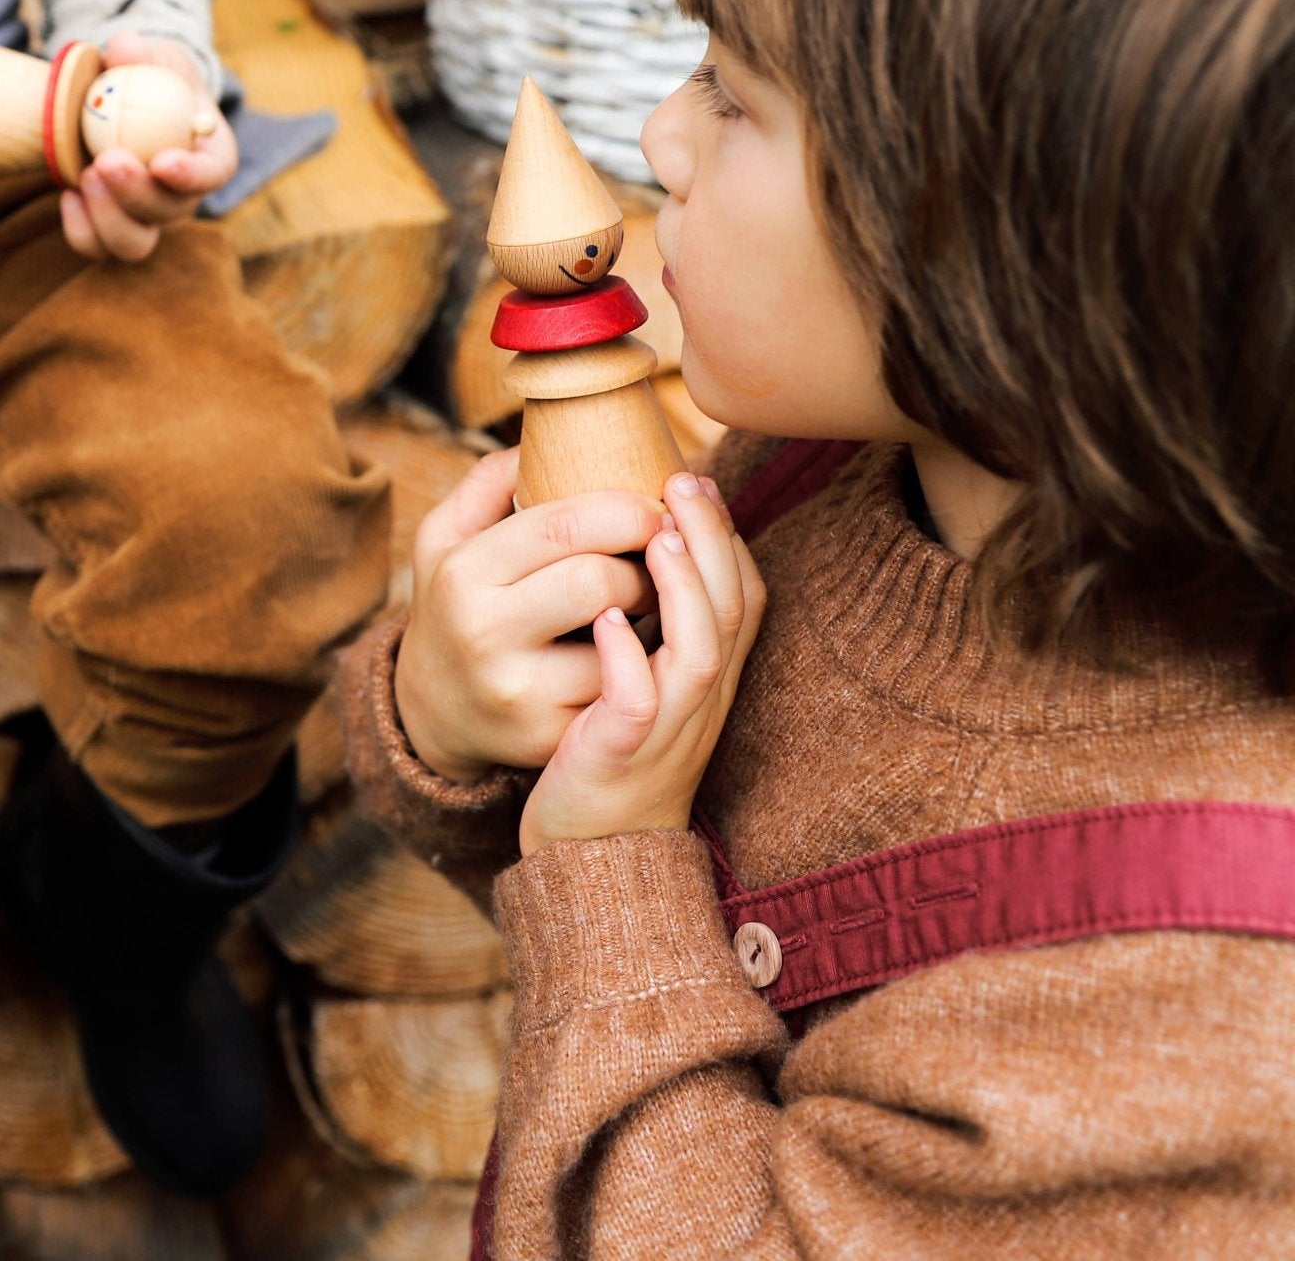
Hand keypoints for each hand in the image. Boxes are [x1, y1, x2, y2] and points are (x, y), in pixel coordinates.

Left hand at [60, 31, 236, 263]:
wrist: (123, 104)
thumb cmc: (149, 78)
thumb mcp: (151, 57)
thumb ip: (139, 54)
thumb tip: (124, 46)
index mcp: (210, 154)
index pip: (213, 174)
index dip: (192, 175)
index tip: (162, 161)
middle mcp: (183, 196)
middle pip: (170, 212)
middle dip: (137, 194)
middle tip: (107, 161)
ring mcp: (147, 218)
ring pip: (135, 243)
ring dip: (108, 218)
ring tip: (84, 177)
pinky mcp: (111, 226)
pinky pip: (97, 246)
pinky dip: (79, 228)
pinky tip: (65, 194)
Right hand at [394, 449, 666, 783]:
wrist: (430, 711)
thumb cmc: (454, 603)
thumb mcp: (445, 537)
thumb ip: (490, 480)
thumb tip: (553, 430)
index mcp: (463, 571)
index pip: (562, 525)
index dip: (626, 509)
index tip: (656, 503)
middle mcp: (483, 634)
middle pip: (600, 583)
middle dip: (648, 561)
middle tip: (663, 553)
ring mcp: (518, 692)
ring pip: (623, 643)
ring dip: (656, 615)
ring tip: (654, 596)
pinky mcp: (549, 738)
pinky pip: (625, 692)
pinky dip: (644, 663)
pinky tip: (642, 646)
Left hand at [518, 473, 764, 855]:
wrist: (593, 859)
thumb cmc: (610, 757)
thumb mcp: (650, 688)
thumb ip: (660, 632)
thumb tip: (647, 553)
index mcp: (707, 679)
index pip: (744, 598)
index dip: (727, 539)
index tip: (696, 482)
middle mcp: (699, 701)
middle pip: (733, 611)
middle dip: (712, 540)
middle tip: (683, 479)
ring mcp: (665, 729)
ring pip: (700, 652)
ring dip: (683, 589)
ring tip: (655, 535)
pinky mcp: (621, 755)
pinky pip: (636, 703)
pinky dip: (627, 658)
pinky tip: (606, 620)